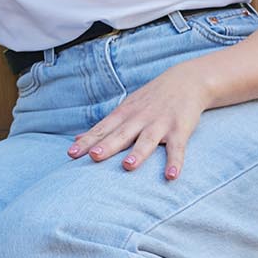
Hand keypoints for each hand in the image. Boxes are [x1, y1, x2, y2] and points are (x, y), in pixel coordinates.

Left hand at [68, 62, 212, 180]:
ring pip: (147, 139)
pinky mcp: (180, 129)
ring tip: (128, 166)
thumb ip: (105, 126)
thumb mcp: (125, 108)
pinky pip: (177, 148)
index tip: (71, 153)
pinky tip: (171, 176)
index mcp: (124, 114)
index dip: (88, 141)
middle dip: (107, 145)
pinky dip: (175, 161)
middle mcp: (139, 118)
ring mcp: (160, 123)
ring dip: (138, 153)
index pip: (102, 129)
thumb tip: (78, 139)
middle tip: (93, 157)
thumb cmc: (150, 99)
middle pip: (121, 134)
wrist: (186, 81)